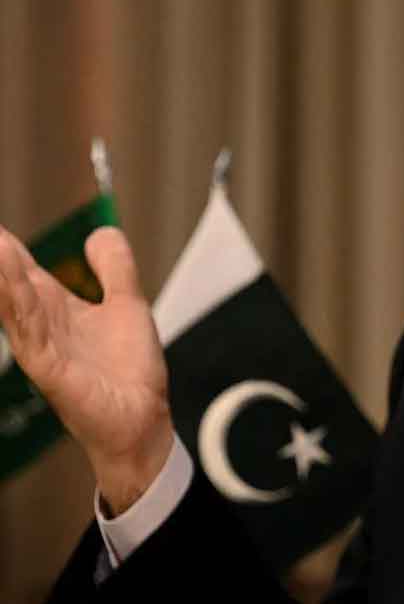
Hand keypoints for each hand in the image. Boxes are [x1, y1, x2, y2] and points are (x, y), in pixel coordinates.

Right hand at [0, 225, 172, 513]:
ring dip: (1, 275)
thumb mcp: (126, 304)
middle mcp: (42, 325)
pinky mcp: (51, 372)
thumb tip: (100, 231)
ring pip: (14, 304)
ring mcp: (43, 348)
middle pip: (7, 282)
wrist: (142, 418)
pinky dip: (20, 309)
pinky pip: (32, 336)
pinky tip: (12, 286)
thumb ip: (115, 268)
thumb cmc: (129, 370)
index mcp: (55, 307)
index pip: (19, 268)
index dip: (3, 243)